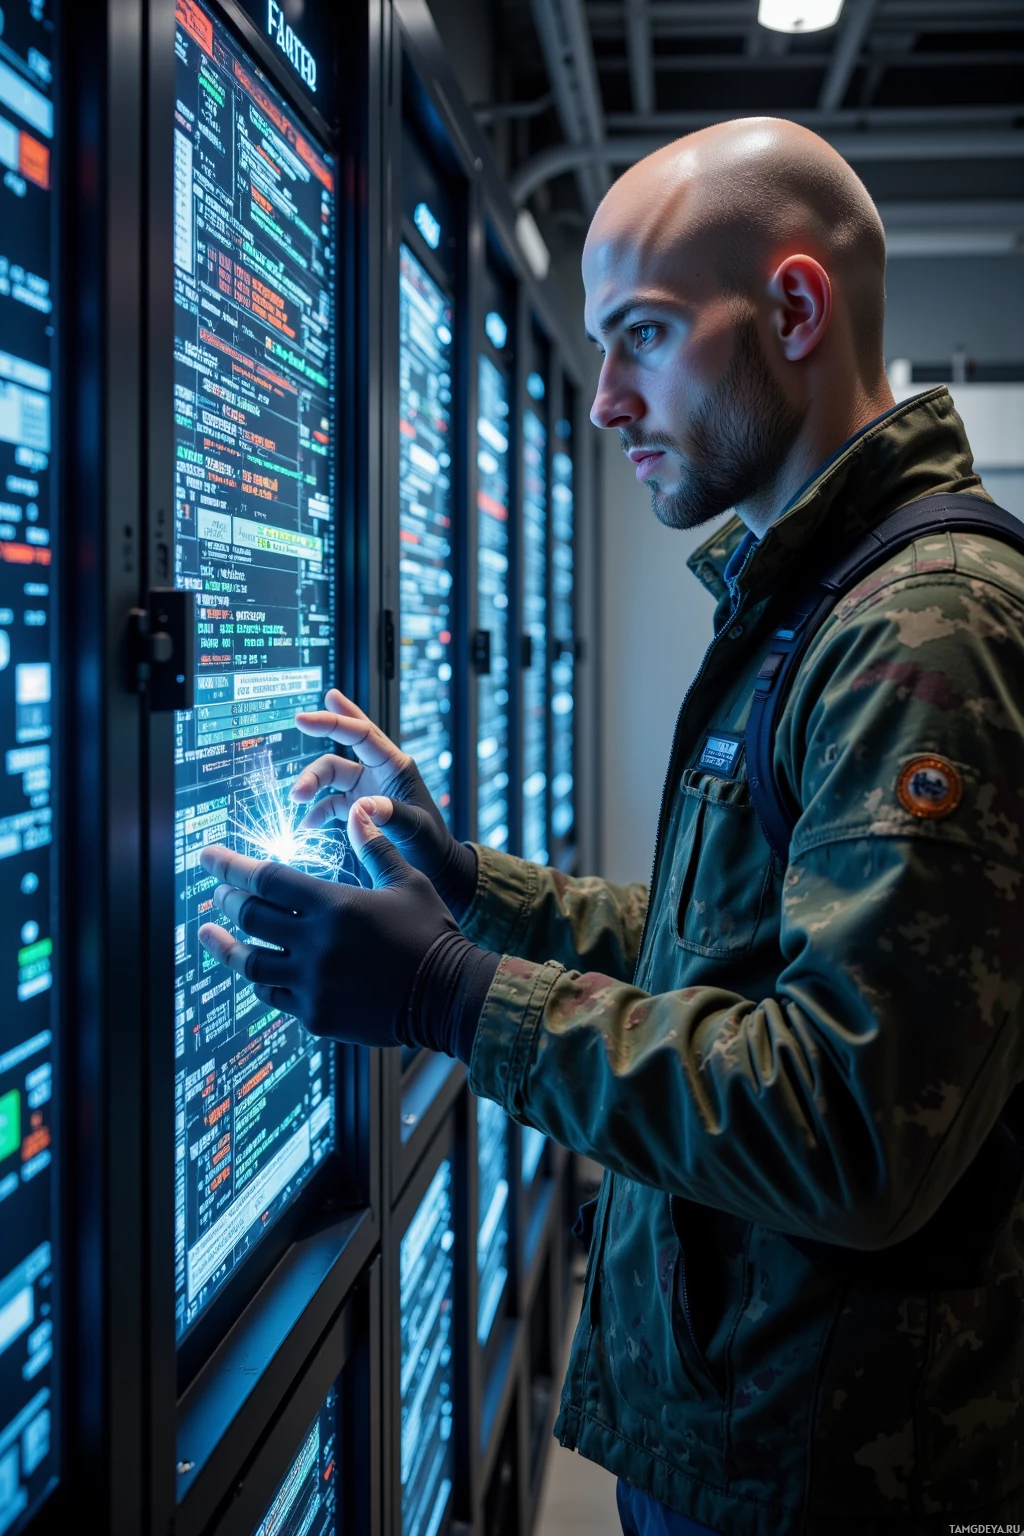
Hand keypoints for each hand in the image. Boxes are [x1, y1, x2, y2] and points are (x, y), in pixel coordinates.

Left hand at [197, 801, 458, 1045]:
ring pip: (249, 963)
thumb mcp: (407, 882)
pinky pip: (272, 995)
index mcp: (336, 904)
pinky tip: (252, 969)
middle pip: (250, 916)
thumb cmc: (431, 933)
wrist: (449, 996)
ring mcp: (313, 983)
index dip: (231, 865)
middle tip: (218, 891)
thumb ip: (374, 848)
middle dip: (227, 898)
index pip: (267, 879)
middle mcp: (317, 943)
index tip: (207, 856)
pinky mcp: (316, 1014)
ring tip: (209, 934)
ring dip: (225, 945)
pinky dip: (259, 979)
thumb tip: (357, 811)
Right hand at [291, 688, 476, 914]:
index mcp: (396, 766)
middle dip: (321, 736)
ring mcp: (365, 789)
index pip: (362, 734)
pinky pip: (329, 803)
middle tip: (297, 724)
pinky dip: (316, 812)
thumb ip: (392, 814)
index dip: (334, 722)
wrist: (436, 868)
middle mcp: (378, 772)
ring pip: (331, 775)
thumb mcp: (417, 829)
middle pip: (342, 747)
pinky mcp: (356, 809)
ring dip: (312, 783)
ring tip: (297, 798)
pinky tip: (306, 824)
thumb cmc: (433, 845)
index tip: (306, 718)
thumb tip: (361, 804)